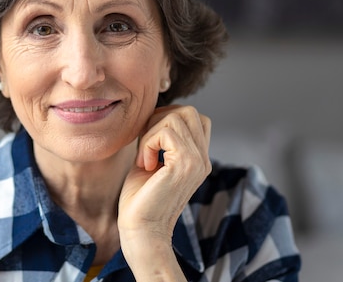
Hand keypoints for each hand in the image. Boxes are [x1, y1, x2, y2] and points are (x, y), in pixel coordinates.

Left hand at [118, 105, 211, 278]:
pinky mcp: (186, 164)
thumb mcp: (152, 160)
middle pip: (189, 111)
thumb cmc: (140, 199)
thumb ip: (158, 139)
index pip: (196, 118)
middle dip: (160, 119)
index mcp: (198, 159)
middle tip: (146, 144)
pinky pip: (166, 131)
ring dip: (152, 132)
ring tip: (145, 157)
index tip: (149, 140)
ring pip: (177, 116)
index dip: (169, 118)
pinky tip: (144, 164)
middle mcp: (203, 159)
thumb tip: (154, 113)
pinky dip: (148, 142)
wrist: (141, 232)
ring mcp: (197, 161)